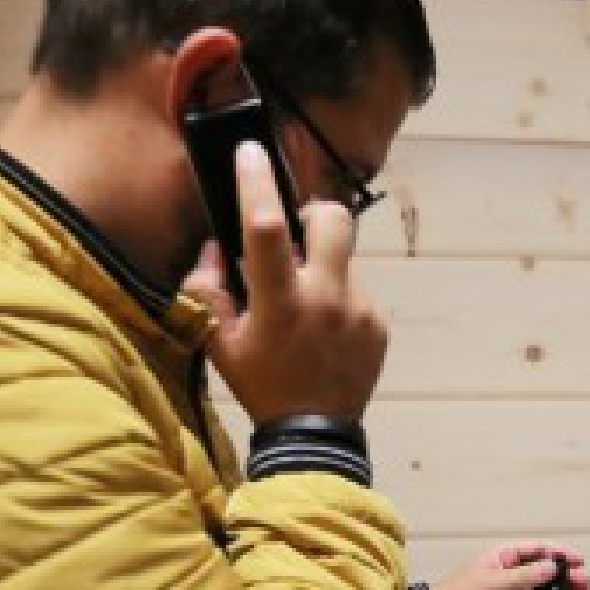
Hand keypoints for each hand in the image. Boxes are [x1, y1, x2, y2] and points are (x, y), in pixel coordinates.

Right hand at [191, 142, 386, 423]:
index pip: (268, 227)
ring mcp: (359, 311)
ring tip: (306, 307)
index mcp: (282, 302)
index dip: (256, 184)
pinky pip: (356, 292)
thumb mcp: (221, 343)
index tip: (250, 153)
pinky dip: (337, 299)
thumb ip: (211, 290)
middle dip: (313, 212)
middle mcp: (327, 299)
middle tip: (296, 234)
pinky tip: (324, 332)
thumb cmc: (262, 386)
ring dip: (323, 267)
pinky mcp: (378, 324)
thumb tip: (217, 248)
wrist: (314, 436)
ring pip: (344, 259)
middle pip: (334, 218)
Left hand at [432, 542, 589, 589]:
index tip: (578, 560)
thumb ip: (523, 576)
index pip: (537, 549)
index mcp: (502, 556)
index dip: (559, 553)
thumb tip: (551, 567)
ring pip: (540, 587)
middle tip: (584, 581)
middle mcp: (508, 571)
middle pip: (543, 568)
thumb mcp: (493, 584)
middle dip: (565, 573)